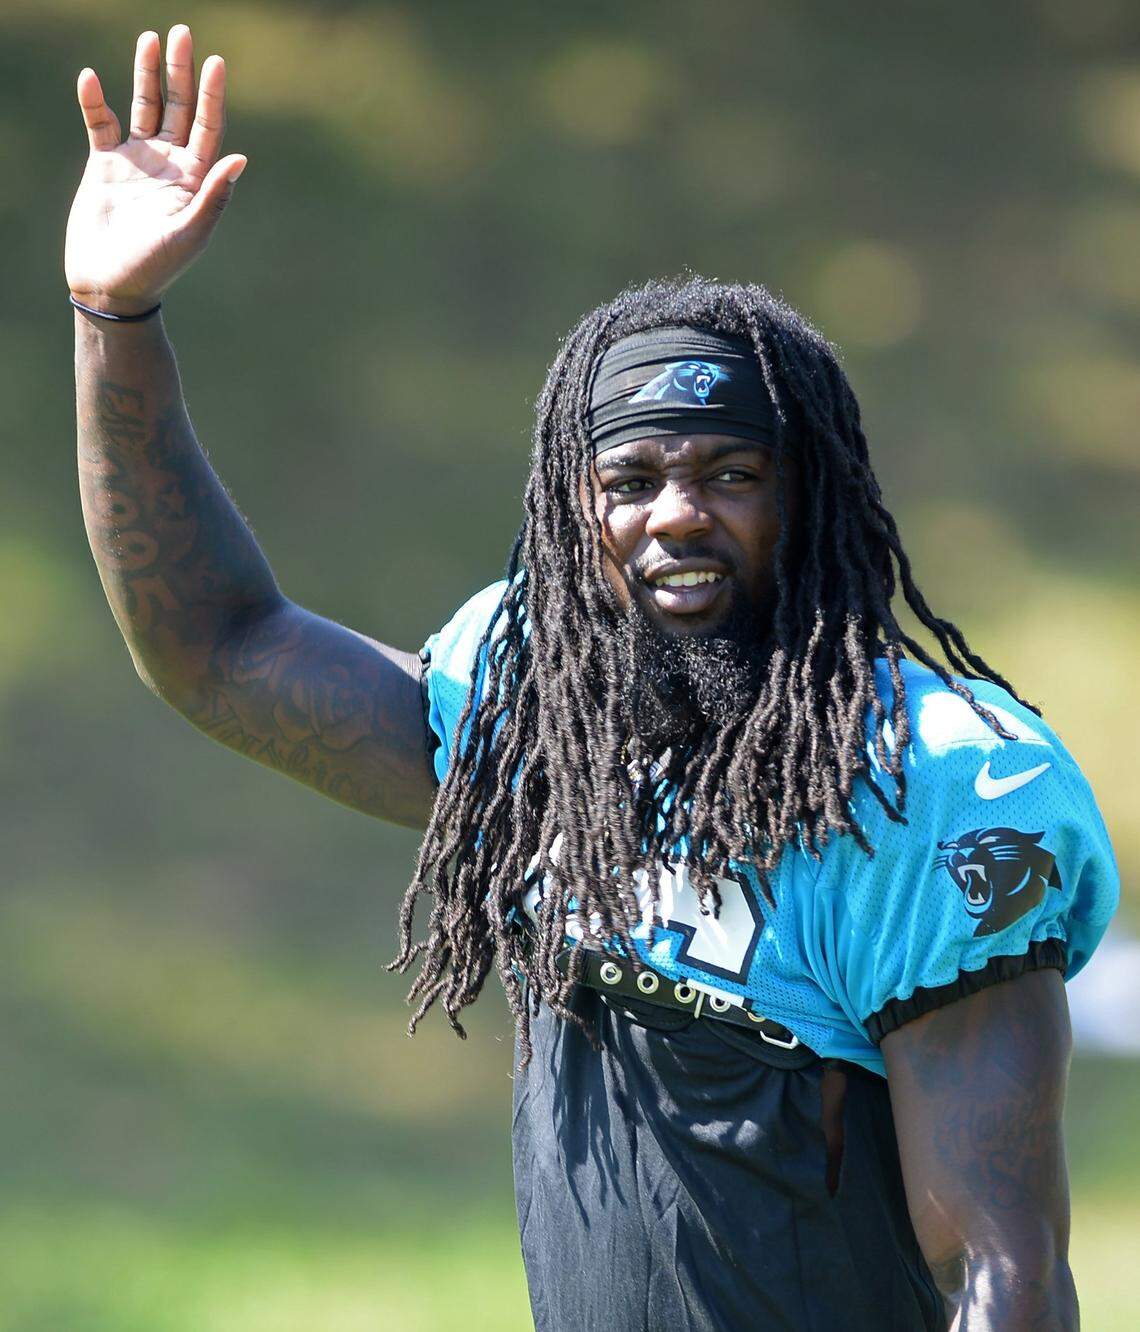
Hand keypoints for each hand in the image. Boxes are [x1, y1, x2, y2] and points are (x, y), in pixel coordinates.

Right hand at [65, 24, 246, 316]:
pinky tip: (91, 79)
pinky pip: (101, 123)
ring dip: (146, 75)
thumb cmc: (156, 268)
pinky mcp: (105, 163)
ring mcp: (138, 161)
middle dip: (181, 72)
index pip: (207, 128)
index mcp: (195, 179)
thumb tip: (240, 160)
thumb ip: (213, 197)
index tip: (216, 63)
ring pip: (144, 107)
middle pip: (178, 108)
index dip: (211, 95)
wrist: (112, 287)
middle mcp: (170, 164)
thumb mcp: (189, 234)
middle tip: (182, 33)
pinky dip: (95, 101)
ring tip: (149, 39)